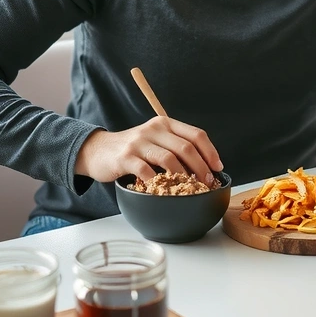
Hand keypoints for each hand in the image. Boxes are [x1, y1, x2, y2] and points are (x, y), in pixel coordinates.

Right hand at [75, 116, 222, 185]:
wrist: (98, 150)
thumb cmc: (132, 150)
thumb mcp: (155, 140)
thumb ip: (175, 147)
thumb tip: (204, 168)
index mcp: (165, 123)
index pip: (196, 134)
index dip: (210, 152)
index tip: (218, 167)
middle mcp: (154, 129)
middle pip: (186, 147)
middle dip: (201, 168)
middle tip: (206, 183)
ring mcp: (139, 142)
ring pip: (169, 159)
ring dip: (183, 177)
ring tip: (189, 189)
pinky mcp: (125, 157)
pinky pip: (146, 172)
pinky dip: (158, 184)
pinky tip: (163, 192)